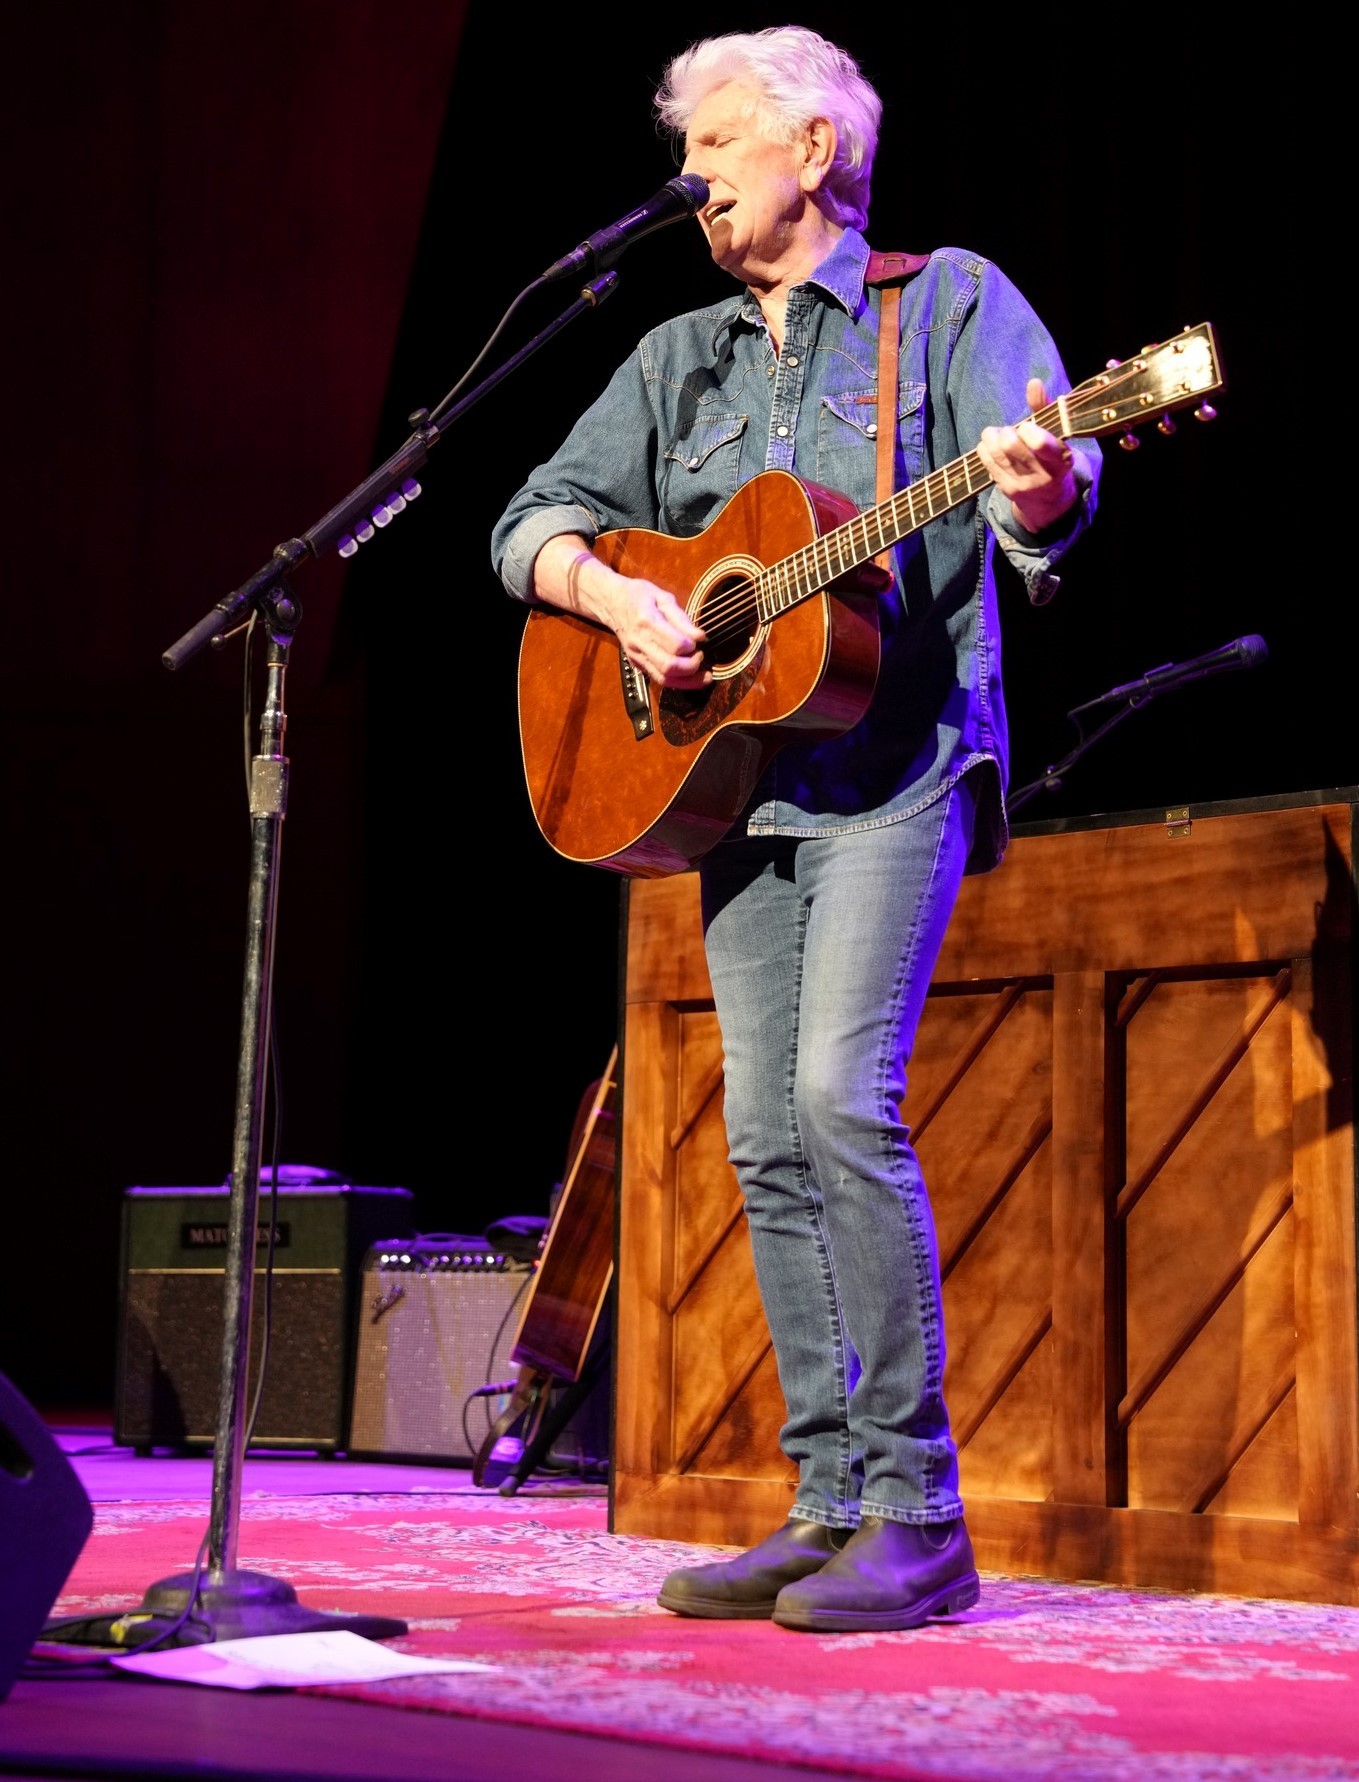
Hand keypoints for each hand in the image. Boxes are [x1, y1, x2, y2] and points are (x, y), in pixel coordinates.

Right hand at [611, 577, 709, 688]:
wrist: (611, 603)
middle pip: (668, 666)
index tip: (700, 639)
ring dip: (688, 681)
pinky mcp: (638, 663)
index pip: (674, 644)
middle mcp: (639, 642)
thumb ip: (682, 618)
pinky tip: (692, 679)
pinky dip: (678, 683)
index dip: (691, 646)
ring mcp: (637, 655)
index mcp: (647, 621)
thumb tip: (700, 637)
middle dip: (691, 666)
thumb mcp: (662, 597)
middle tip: (701, 656)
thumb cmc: (639, 596)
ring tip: (705, 677)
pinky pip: (659, 679)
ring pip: (664, 678)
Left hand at [976, 377, 1078, 536]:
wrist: (1049, 499)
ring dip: (993, 437)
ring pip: (996, 452)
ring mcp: (1022, 484)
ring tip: (999, 435)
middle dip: (1006, 431)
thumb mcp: (1056, 435)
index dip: (1027, 429)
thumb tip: (1033, 382)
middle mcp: (1042, 475)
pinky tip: (992, 445)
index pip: (1039, 443)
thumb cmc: (1052, 456)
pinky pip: (986, 461)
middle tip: (1011, 431)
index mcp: (1060, 460)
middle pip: (1010, 446)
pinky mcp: (1005, 489)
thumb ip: (1044, 408)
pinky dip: (985, 447)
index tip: (1027, 427)